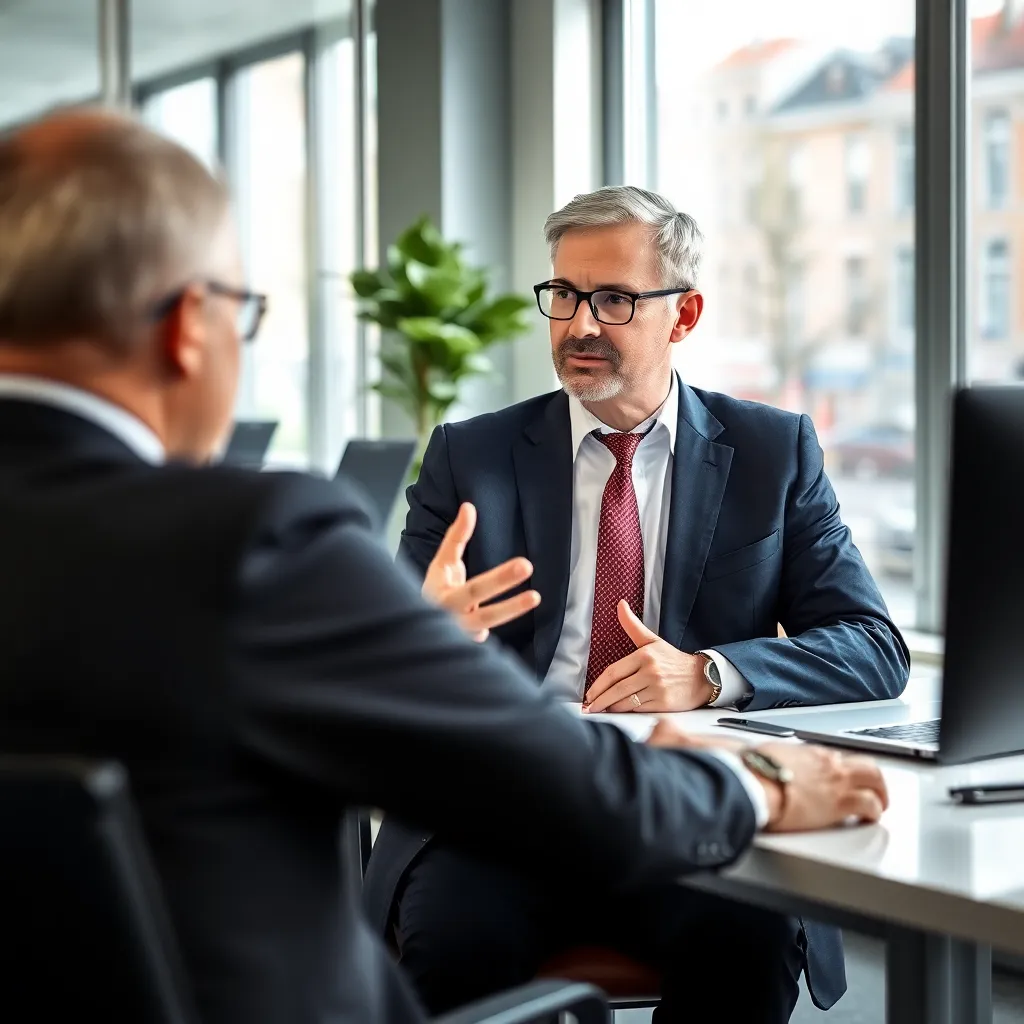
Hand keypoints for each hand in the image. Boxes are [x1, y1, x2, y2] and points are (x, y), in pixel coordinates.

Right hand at [422, 502, 539, 641]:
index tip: (525, 565)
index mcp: (443, 599)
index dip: (500, 579)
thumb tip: (469, 507)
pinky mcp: (468, 648)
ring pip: (489, 627)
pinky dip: (499, 635)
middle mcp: (452, 622)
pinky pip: (487, 644)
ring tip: (535, 597)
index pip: (476, 589)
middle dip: (511, 601)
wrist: (414, 623)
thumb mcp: (443, 562)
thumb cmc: (436, 589)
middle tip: (530, 575)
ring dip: (512, 611)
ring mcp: (461, 638)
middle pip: (485, 613)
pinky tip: (514, 616)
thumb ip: (457, 536)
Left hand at [583, 601, 713, 712]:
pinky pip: (638, 710)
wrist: (702, 677)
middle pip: (617, 689)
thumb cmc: (673, 660)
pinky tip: (620, 713)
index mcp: (644, 655)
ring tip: (602, 710)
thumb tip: (620, 604)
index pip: (613, 672)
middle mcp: (650, 671)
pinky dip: (627, 713)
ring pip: (626, 702)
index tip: (589, 694)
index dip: (598, 685)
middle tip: (590, 707)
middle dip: (600, 700)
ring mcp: (657, 688)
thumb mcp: (652, 640)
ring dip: (611, 708)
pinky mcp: (663, 704)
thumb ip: (632, 625)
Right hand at [643, 726, 887, 831]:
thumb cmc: (725, 772)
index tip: (829, 772)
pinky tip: (869, 816)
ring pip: (873, 779)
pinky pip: (869, 804)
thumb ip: (676, 739)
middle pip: (857, 760)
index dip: (827, 763)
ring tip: (878, 803)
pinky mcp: (837, 804)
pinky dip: (873, 809)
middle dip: (869, 772)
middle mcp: (815, 760)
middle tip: (871, 786)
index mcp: (787, 749)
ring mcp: (829, 780)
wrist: (740, 788)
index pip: (816, 752)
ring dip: (878, 791)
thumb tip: (658, 732)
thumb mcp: (698, 749)